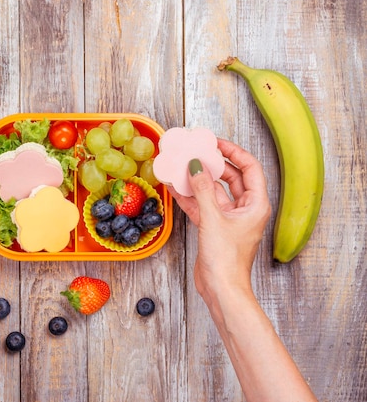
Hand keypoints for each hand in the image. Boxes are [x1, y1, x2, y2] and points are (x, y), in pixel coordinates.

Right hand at [169, 138, 271, 299]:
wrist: (221, 289)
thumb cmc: (227, 260)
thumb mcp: (213, 219)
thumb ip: (203, 190)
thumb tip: (196, 166)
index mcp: (256, 204)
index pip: (249, 168)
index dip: (233, 152)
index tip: (215, 143)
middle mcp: (245, 209)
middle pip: (231, 177)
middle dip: (213, 164)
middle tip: (196, 152)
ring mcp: (229, 219)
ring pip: (213, 191)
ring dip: (198, 180)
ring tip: (182, 166)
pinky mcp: (214, 228)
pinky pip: (202, 206)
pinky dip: (190, 197)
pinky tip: (175, 187)